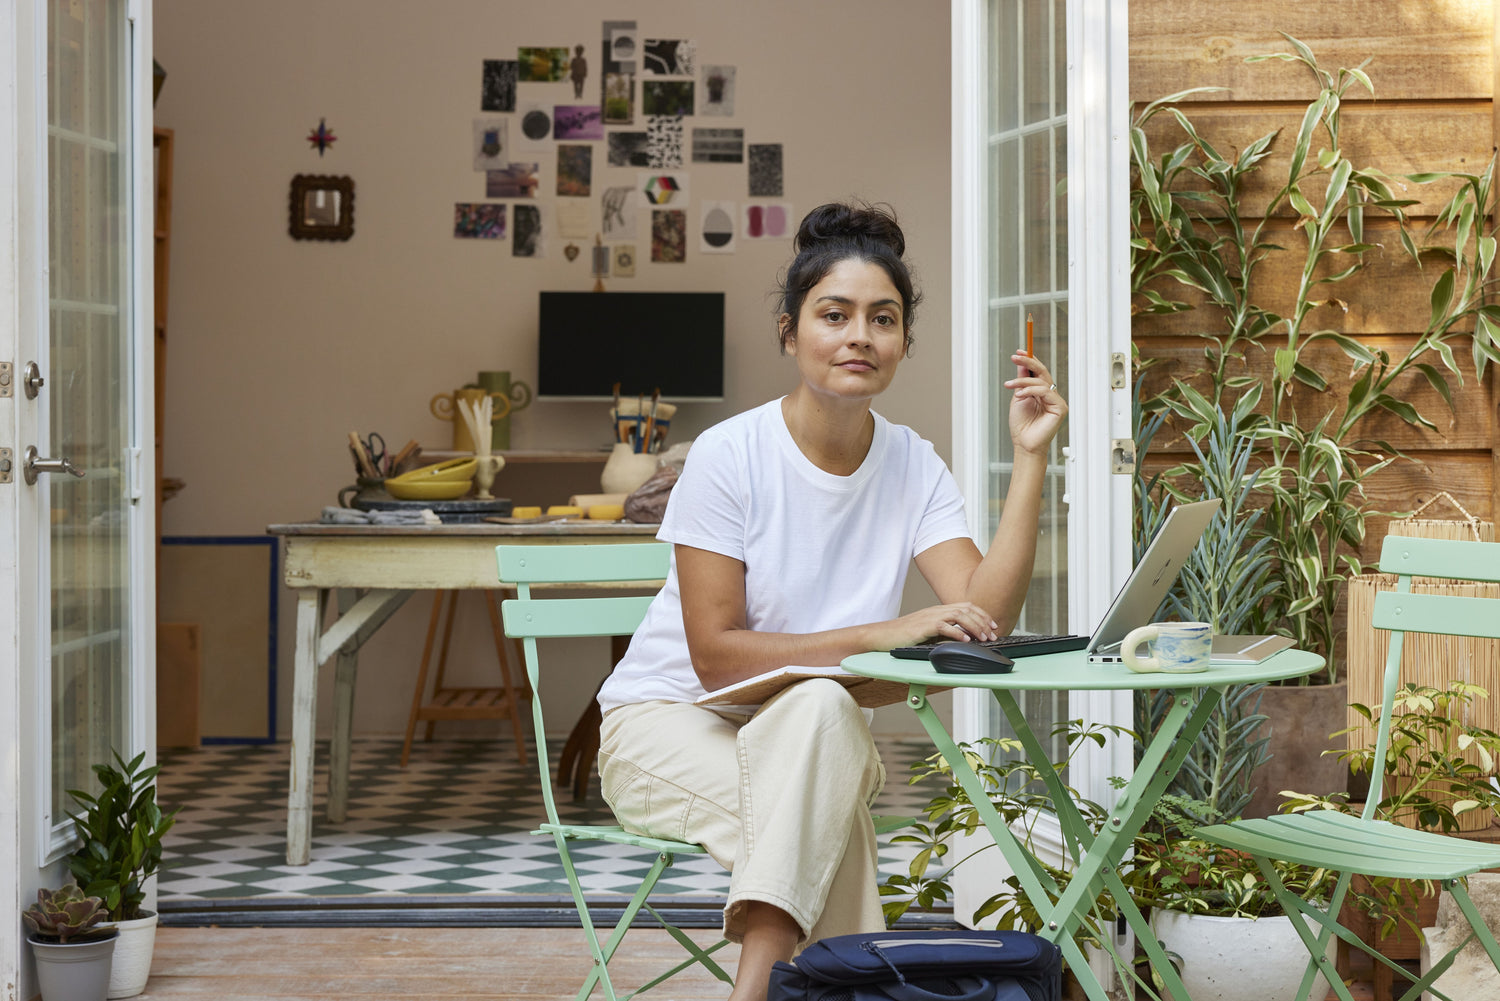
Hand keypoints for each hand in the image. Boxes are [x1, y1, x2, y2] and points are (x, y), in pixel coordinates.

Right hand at [866, 603, 999, 650]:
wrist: (884, 635)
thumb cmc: (905, 635)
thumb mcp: (929, 631)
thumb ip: (946, 631)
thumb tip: (965, 638)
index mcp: (939, 610)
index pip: (966, 606)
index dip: (982, 615)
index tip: (993, 625)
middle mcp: (936, 610)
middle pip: (966, 609)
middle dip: (983, 621)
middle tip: (993, 635)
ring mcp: (930, 617)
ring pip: (959, 616)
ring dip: (974, 627)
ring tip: (983, 638)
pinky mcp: (923, 626)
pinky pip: (944, 627)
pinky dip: (957, 633)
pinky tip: (966, 641)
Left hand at [1005, 352, 1067, 455]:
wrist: (1024, 444)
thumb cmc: (1021, 425)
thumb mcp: (1019, 398)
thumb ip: (1022, 381)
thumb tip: (1022, 363)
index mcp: (1041, 393)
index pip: (1038, 372)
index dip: (1030, 361)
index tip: (1018, 352)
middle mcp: (1050, 395)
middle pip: (1043, 372)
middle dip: (1028, 361)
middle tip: (1015, 356)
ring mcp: (1056, 401)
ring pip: (1041, 381)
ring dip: (1023, 381)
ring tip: (1009, 385)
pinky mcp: (1060, 408)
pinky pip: (1046, 392)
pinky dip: (1030, 391)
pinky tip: (1019, 395)